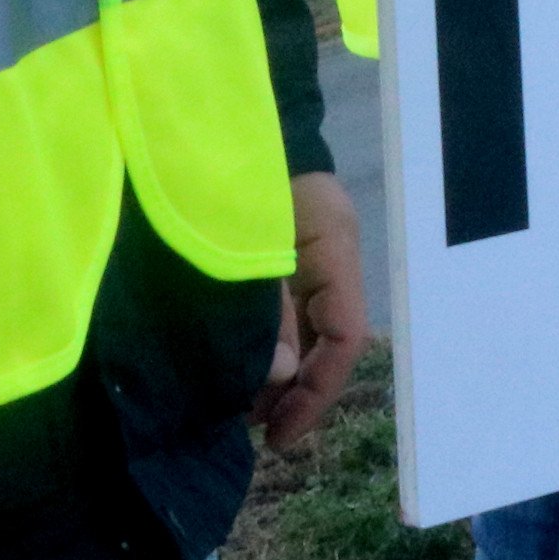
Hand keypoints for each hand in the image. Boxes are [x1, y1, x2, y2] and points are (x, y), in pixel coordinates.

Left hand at [255, 170, 369, 445]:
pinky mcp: (279, 264)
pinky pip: (281, 319)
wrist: (213, 124)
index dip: (317, 393)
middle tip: (256, 431)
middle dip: (295, 393)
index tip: (280, 435)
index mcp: (335, 251)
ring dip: (277, 378)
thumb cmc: (233, 177)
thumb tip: (273, 381)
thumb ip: (263, 312)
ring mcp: (306, 263)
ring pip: (304, 336)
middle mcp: (330, 263)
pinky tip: (236, 376)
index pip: (345, 337)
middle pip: (327, 344)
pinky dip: (262, 352)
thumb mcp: (249, 247)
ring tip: (241, 414)